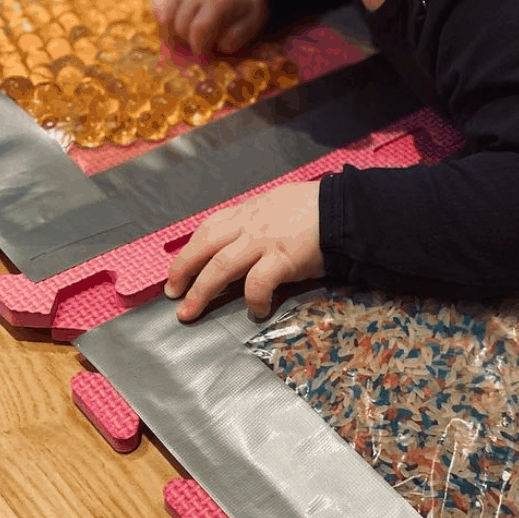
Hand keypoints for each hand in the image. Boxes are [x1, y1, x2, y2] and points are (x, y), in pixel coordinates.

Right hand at [151, 0, 268, 57]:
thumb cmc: (246, 8)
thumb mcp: (252, 24)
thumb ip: (236, 38)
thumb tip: (217, 47)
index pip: (199, 29)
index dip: (200, 50)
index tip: (206, 60)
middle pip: (180, 27)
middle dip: (189, 45)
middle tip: (201, 51)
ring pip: (165, 20)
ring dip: (175, 36)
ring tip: (191, 40)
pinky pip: (157, 6)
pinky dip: (165, 20)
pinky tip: (180, 25)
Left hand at [164, 181, 324, 320]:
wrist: (345, 209)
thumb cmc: (317, 208)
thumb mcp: (279, 204)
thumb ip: (259, 221)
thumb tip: (245, 239)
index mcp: (248, 212)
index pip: (209, 228)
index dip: (189, 250)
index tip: (179, 269)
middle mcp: (249, 225)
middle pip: (204, 247)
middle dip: (182, 271)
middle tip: (173, 293)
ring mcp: (263, 242)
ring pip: (219, 267)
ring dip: (201, 292)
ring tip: (190, 312)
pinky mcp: (282, 259)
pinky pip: (257, 283)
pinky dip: (252, 300)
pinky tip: (256, 310)